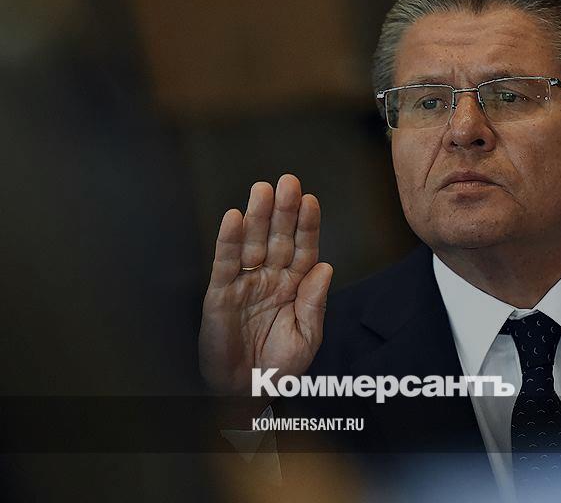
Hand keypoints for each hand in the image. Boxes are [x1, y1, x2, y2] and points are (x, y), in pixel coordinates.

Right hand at [199, 174, 332, 394]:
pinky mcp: (220, 294)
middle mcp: (271, 279)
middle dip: (284, 210)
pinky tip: (232, 218)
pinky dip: (228, 241)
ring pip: (252, 243)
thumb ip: (315, 303)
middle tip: (288, 182)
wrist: (247, 392)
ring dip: (257, 216)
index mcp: (296, 286)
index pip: (304, 248)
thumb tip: (326, 268)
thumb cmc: (278, 367)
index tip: (312, 201)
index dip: (308, 225)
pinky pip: (225, 264)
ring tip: (262, 190)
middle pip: (279, 237)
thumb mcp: (307, 338)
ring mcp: (245, 284)